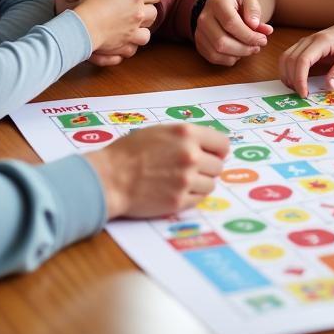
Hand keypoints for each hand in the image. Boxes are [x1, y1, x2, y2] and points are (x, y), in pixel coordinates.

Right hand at [72, 0, 162, 63]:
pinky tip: (119, 40)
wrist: (82, 25)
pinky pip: (133, 49)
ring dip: (140, 31)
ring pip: (147, 34)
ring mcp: (134, 32)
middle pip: (154, 13)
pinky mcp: (125, 46)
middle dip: (146, 11)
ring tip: (128, 27)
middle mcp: (139, 14)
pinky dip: (128, 46)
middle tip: (133, 10)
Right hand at [89, 123, 229, 218]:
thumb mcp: (160, 131)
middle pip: (218, 165)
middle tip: (192, 168)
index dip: (218, 149)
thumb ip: (186, 137)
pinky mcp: (178, 201)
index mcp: (186, 134)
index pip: (222, 143)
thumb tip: (208, 145)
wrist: (110, 177)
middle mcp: (190, 156)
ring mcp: (186, 180)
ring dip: (200, 183)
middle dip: (207, 167)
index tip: (214, 154)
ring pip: (210, 184)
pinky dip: (192, 196)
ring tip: (182, 180)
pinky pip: (199, 199)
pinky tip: (177, 190)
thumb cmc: (129, 152)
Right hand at [195, 0, 273, 66]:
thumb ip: (255, 13)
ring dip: (238, 55)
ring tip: (250, 49)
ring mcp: (199, 32)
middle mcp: (204, 18)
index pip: (231, 23)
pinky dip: (229, 59)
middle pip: (222, 41)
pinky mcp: (199, 43)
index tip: (262, 39)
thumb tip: (265, 30)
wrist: (216, 5)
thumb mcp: (248, 0)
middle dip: (244, 48)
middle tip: (257, 47)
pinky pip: (214, 58)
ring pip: (217, 52)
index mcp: (217, 3)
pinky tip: (238, 52)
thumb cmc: (234, 3)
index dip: (249, 35)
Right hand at [279, 15, 333, 97]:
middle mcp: (310, 39)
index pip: (303, 60)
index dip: (300, 79)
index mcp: (322, 41)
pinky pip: (290, 57)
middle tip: (302, 95)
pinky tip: (296, 80)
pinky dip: (288, 70)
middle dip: (292, 79)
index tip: (304, 94)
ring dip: (287, 74)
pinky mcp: (305, 46)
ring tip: (297, 89)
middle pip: (290, 59)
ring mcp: (305, 41)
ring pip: (286, 57)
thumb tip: (328, 87)